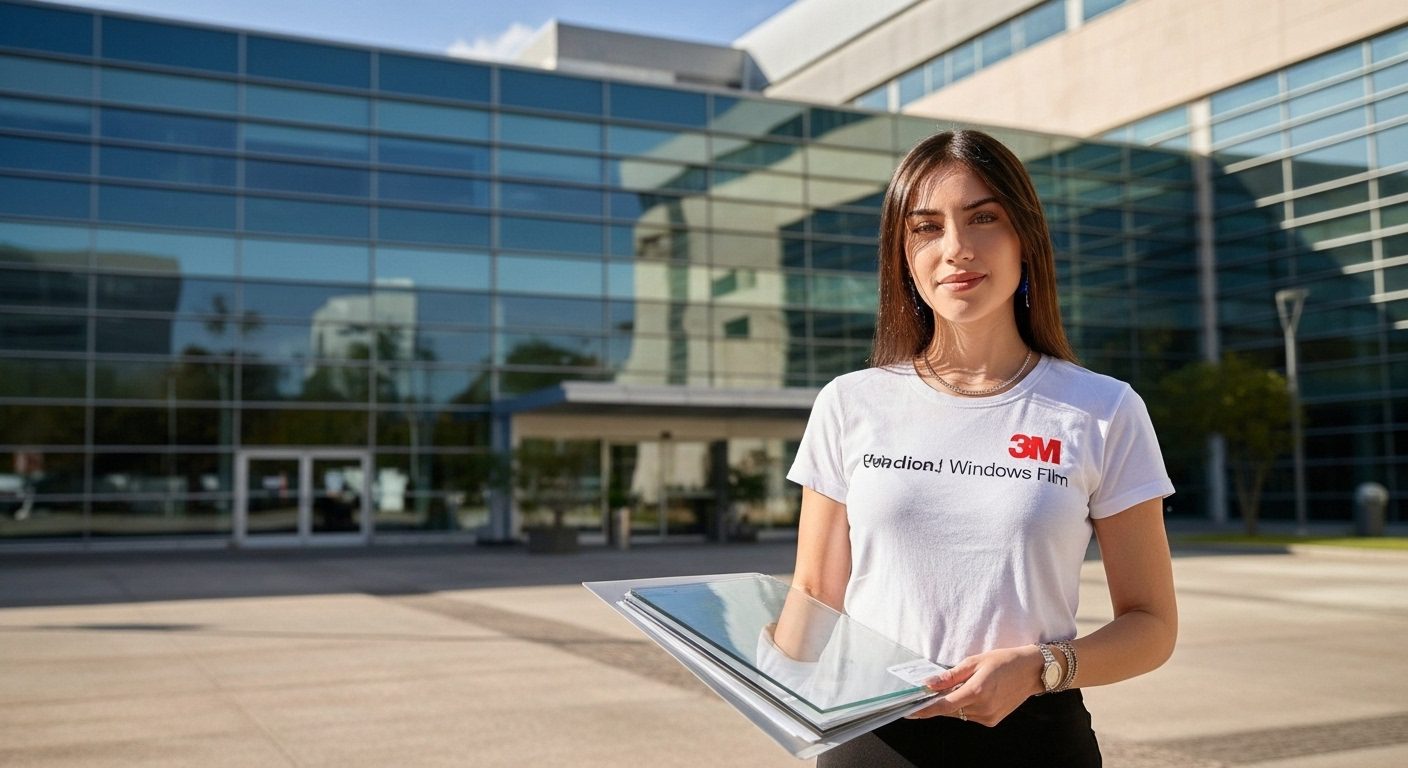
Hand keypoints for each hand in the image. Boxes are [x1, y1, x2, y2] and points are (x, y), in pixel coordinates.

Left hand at [906, 645, 1043, 726]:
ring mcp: (988, 717)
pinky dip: (965, 707)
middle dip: (938, 703)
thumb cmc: (1004, 661)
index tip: (909, 711)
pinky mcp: (992, 721)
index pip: (943, 706)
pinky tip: (971, 693)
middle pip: (950, 710)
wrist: (1032, 671)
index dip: (925, 710)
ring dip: (953, 704)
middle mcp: (983, 708)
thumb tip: (928, 684)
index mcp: (977, 691)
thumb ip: (950, 676)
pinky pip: (970, 716)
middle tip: (928, 692)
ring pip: (960, 714)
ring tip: (959, 686)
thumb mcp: (975, 661)